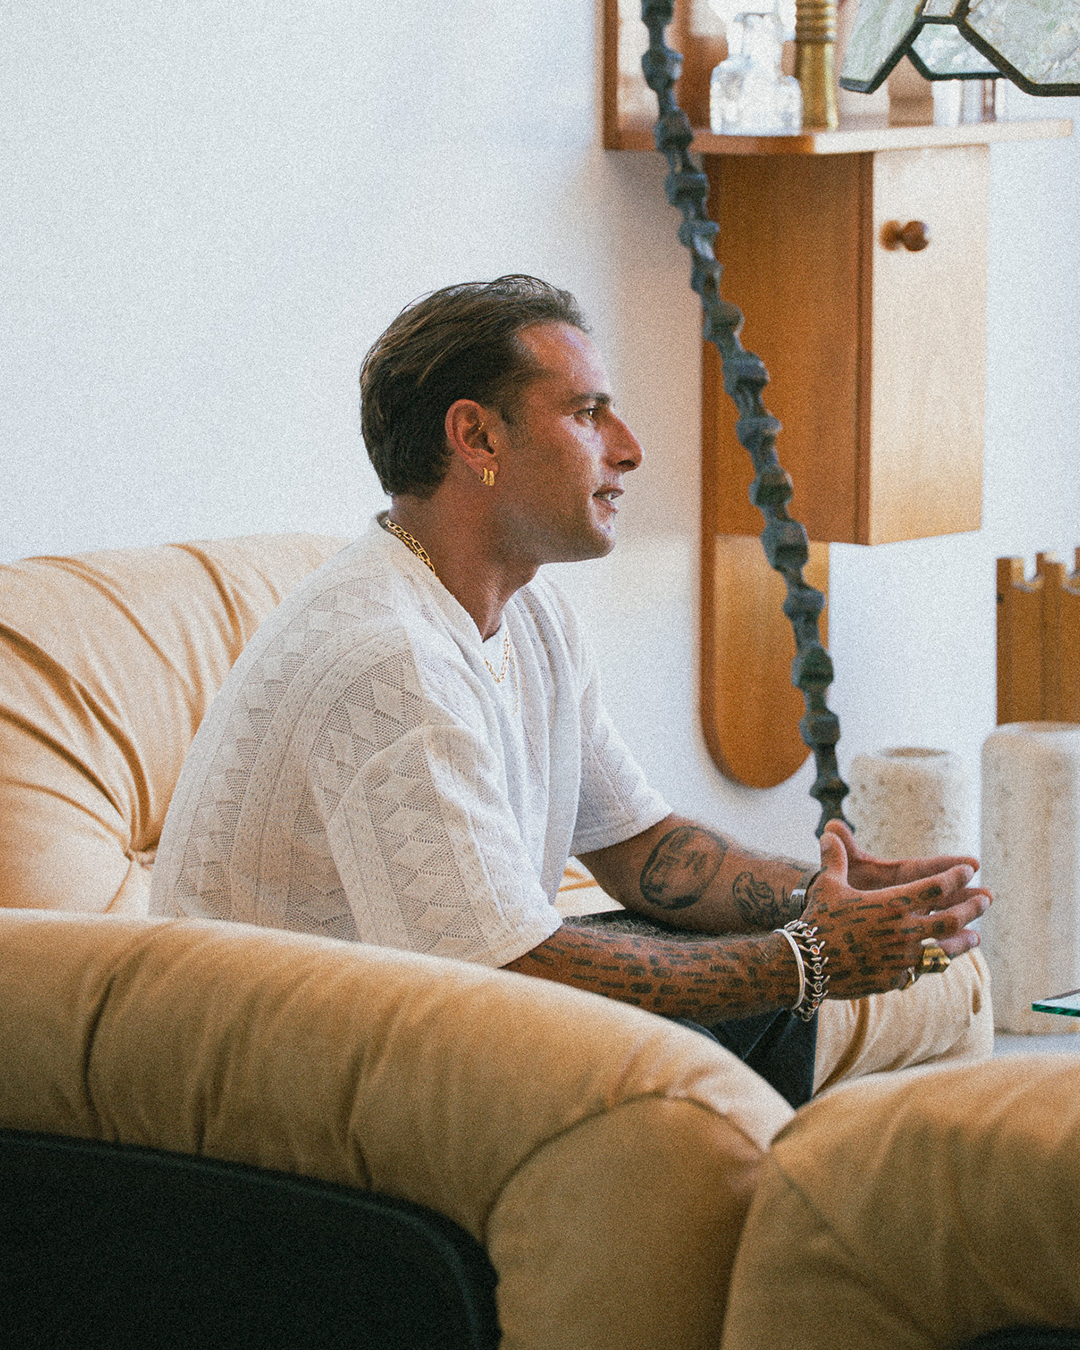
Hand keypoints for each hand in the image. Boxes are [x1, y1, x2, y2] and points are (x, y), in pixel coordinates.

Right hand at [800, 828, 990, 999]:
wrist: (809, 964)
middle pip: (951, 919)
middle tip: (987, 900)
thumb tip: (829, 834)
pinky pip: (922, 970)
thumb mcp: (828, 886)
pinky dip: (934, 964)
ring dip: (964, 942)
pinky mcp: (895, 978)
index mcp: (893, 903)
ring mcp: (903, 958)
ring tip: (977, 938)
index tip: (970, 869)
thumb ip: (834, 860)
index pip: (935, 887)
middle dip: (972, 907)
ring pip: (945, 950)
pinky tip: (939, 962)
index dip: (955, 876)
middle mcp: (904, 931)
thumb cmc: (819, 919)